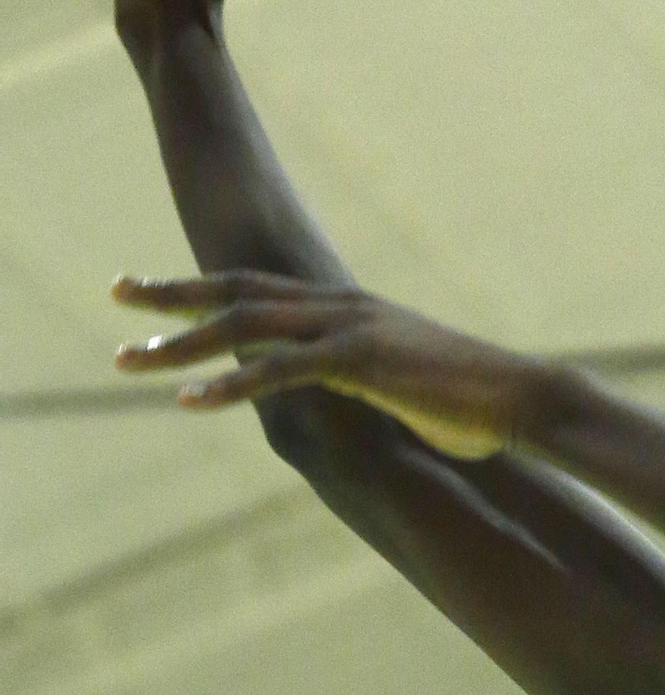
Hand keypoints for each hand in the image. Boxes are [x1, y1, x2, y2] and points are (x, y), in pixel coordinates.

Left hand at [113, 270, 542, 460]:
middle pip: (235, 291)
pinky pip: (279, 371)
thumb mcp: (406, 387)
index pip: (258, 287)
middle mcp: (338, 305)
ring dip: (179, 344)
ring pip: (244, 326)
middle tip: (113, 293)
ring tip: (126, 361)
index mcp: (347, 307)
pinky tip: (187, 401)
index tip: (153, 289)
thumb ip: (367, 386)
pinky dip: (229, 386)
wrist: (522, 397)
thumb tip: (349, 408)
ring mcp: (347, 329)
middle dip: (169, 294)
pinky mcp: (359, 364)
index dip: (202, 286)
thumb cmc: (474, 402)